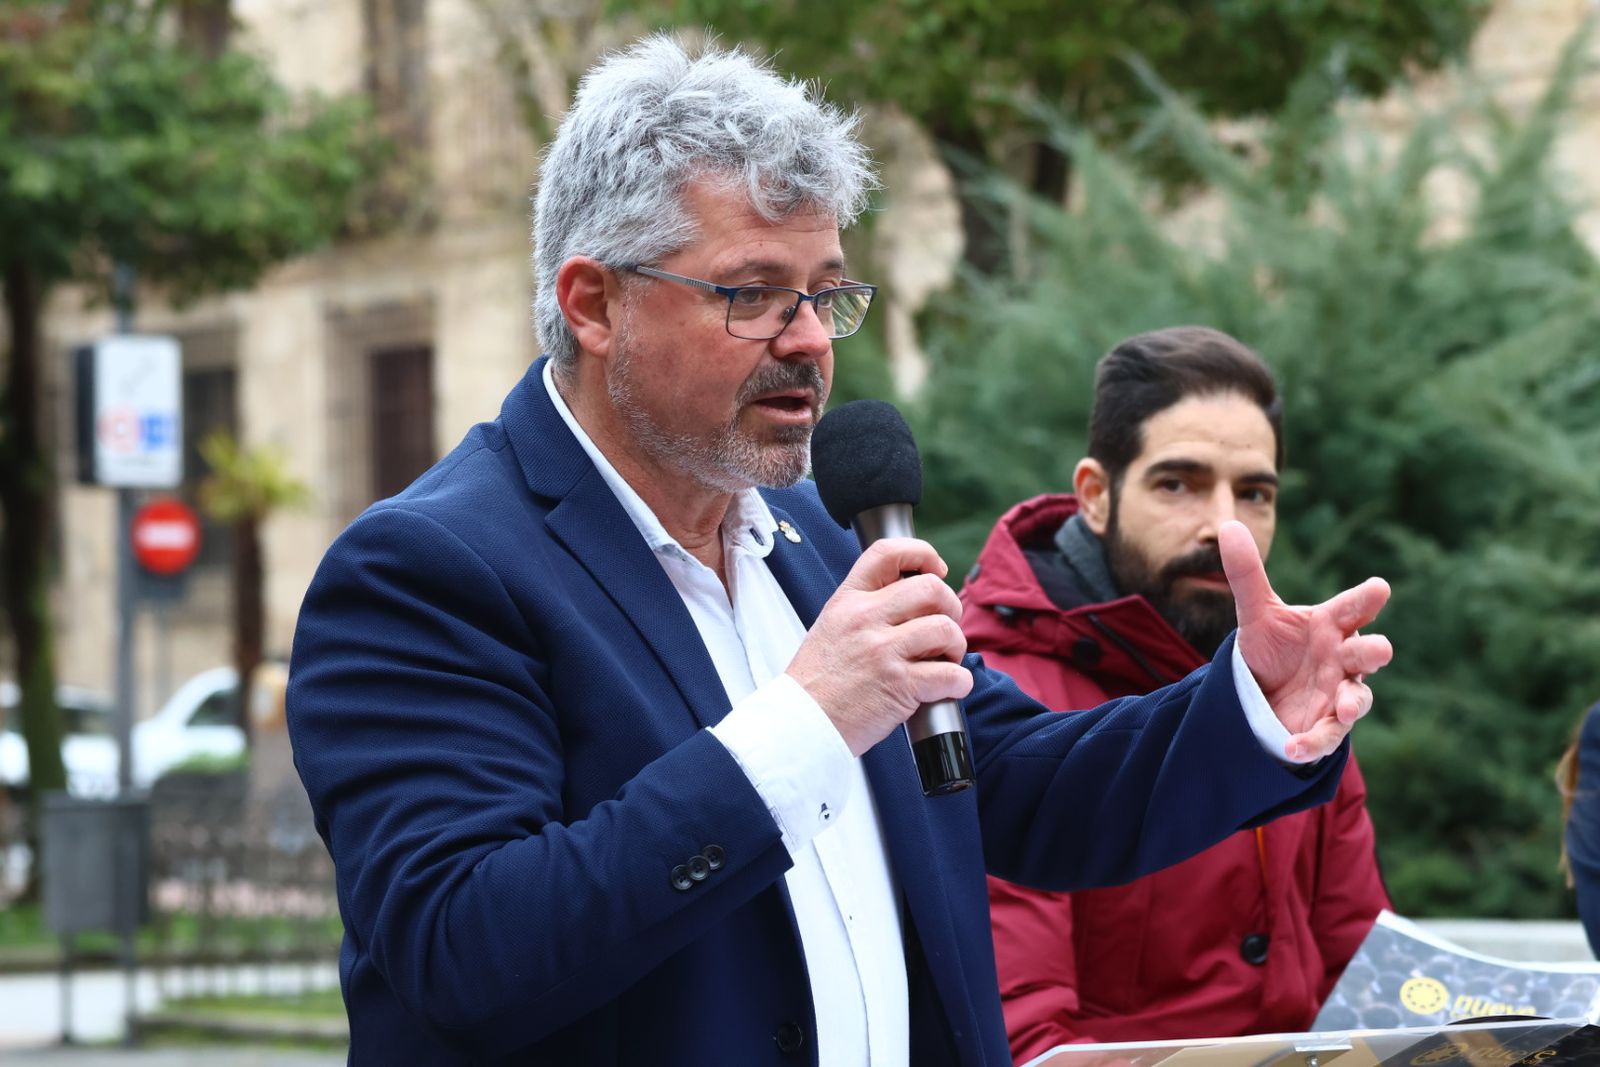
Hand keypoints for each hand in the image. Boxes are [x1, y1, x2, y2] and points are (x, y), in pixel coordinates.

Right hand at [787, 538, 972, 756]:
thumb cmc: (818, 683)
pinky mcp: (900, 685)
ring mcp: (883, 651)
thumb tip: (913, 602)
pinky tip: (947, 687)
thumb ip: (866, 609)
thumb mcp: (831, 627)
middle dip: (950, 607)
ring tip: (943, 660)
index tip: (936, 569)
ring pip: (946, 628)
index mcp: (848, 601)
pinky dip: (959, 682)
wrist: (802, 723)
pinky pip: (951, 674)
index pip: (888, 553)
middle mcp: (866, 619)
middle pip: (931, 588)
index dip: (923, 553)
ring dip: (956, 646)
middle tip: (942, 629)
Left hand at [1220, 522, 1392, 761]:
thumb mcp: (1256, 612)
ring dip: (1353, 702)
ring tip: (1344, 708)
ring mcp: (1339, 692)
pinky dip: (1314, 742)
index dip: (1365, 599)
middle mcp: (1343, 656)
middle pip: (1368, 651)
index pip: (1352, 607)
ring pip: (1358, 697)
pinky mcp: (1326, 723)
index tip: (1378, 588)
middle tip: (1377, 649)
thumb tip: (1228, 525)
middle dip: (1373, 650)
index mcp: (1330, 624)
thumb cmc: (1273, 646)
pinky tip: (1293, 748)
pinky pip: (1328, 735)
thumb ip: (1246, 573)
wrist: (1263, 691)